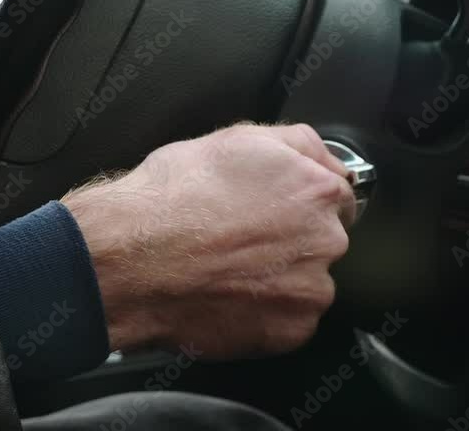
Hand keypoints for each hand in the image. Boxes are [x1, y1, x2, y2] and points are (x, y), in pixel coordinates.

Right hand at [62, 123, 356, 357]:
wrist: (129, 259)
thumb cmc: (172, 200)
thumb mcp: (236, 139)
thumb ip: (298, 143)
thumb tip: (325, 156)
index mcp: (317, 191)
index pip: (338, 197)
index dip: (303, 202)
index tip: (277, 211)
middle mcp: (325, 240)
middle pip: (324, 241)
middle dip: (293, 240)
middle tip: (242, 239)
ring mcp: (310, 289)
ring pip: (308, 282)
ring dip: (281, 278)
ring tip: (230, 269)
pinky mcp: (291, 330)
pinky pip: (290, 321)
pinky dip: (266, 313)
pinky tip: (230, 295)